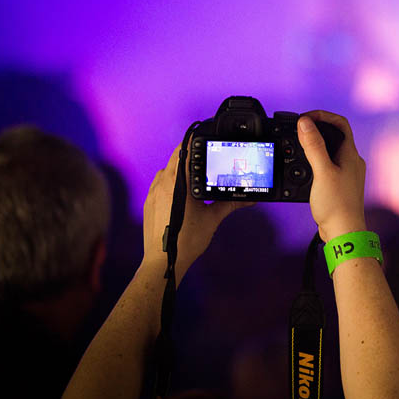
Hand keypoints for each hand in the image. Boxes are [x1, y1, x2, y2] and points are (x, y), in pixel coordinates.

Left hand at [142, 142, 249, 278]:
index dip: (193, 141)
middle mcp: (162, 184)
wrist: (164, 262)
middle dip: (188, 155)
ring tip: (194, 175)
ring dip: (179, 169)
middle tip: (204, 156)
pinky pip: (159, 184)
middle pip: (174, 159)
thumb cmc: (186, 241)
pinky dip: (170, 182)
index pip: (183, 151)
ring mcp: (152, 193)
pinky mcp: (149, 203)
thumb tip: (249, 198)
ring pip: (166, 171)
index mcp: (177, 183)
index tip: (202, 136)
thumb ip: (231, 203)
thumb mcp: (213, 218)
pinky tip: (182, 192)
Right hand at [297, 111, 366, 241]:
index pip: (340, 123)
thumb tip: (305, 123)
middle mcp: (351, 161)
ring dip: (314, 145)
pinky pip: (327, 165)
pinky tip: (304, 168)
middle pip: (334, 135)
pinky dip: (314, 161)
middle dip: (316, 129)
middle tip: (298, 130)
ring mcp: (346, 173)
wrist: (343, 232)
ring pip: (330, 151)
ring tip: (298, 146)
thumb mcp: (322, 172)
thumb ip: (314, 146)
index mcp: (350, 154)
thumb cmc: (337, 205)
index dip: (322, 115)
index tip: (304, 118)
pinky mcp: (339, 185)